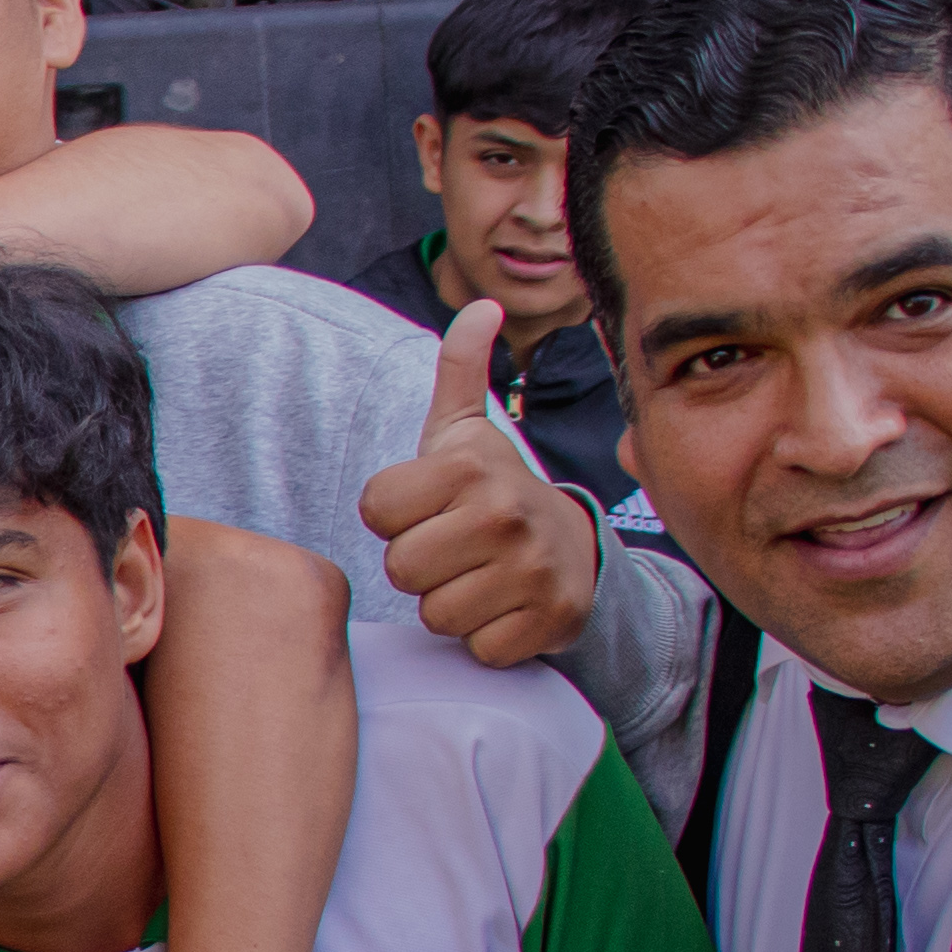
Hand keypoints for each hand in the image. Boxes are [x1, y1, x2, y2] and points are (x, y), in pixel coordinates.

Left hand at [360, 300, 598, 672]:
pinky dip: (485, 636)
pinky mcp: (548, 622)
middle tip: (455, 548)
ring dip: (450, 602)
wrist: (575, 550)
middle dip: (420, 565)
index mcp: (468, 467)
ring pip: (434, 614)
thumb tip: (479, 304)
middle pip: (400, 569)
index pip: (375, 511)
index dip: (395, 516)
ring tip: (478, 576)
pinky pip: (476, 647)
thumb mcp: (467, 431)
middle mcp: (502, 514)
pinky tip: (503, 606)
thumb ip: (459, 369)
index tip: (429, 509)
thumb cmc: (495, 491)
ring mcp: (530, 571)